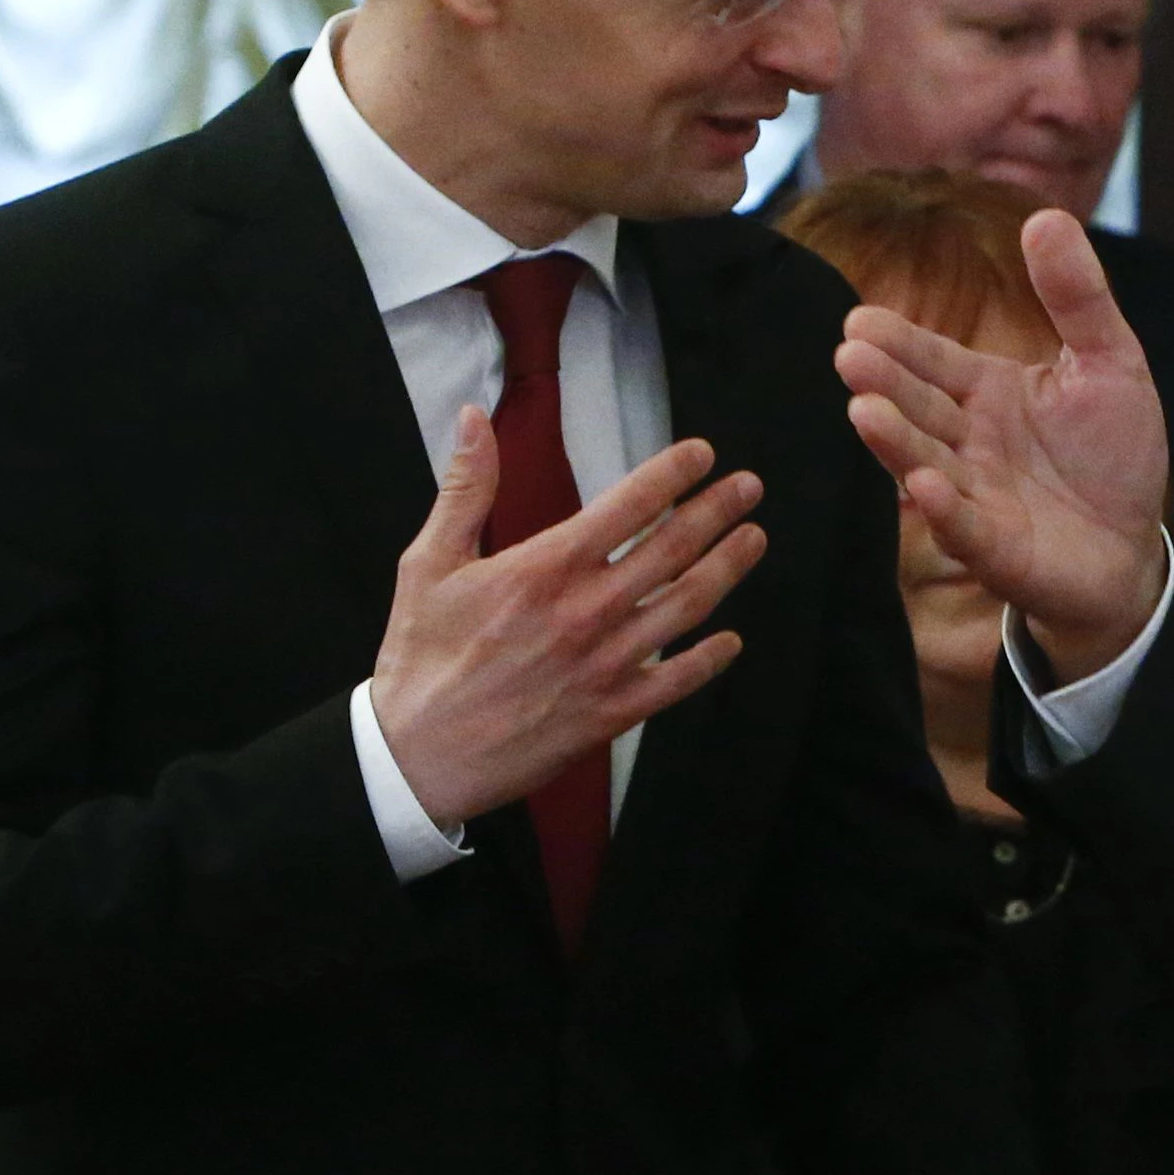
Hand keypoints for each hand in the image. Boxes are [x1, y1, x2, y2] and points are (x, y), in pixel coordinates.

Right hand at [370, 410, 766, 826]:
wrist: (418, 756)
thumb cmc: (421, 657)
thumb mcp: (429, 563)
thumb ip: (465, 488)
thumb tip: (475, 419)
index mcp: (543, 568)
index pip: (627, 506)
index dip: (672, 473)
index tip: (702, 453)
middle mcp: (585, 611)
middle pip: (671, 548)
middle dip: (717, 510)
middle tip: (748, 487)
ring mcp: (605, 663)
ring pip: (686, 606)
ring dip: (728, 568)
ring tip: (755, 538)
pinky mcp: (611, 712)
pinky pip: (676, 681)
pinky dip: (710, 659)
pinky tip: (732, 640)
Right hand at [835, 208, 1169, 676]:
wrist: (1132, 548)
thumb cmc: (1112, 452)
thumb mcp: (1109, 361)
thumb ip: (1077, 296)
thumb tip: (1044, 214)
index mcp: (987, 392)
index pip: (933, 360)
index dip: (900, 342)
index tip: (859, 320)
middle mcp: (968, 442)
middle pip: (920, 407)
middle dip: (886, 383)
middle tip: (849, 355)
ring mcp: (976, 498)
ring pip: (927, 463)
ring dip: (897, 441)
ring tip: (864, 411)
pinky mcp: (998, 551)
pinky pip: (966, 529)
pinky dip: (945, 510)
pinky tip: (925, 486)